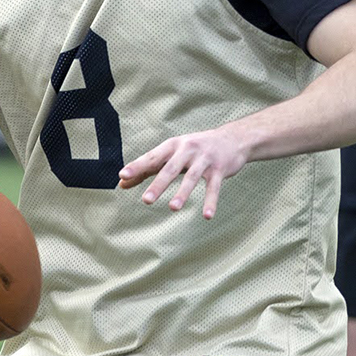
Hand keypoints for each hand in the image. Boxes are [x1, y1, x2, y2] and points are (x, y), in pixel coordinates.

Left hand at [119, 125, 252, 217]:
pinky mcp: (220, 169)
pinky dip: (211, 201)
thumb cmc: (196, 149)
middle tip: (146, 200)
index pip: (152, 157)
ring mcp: (204, 159)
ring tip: (172, 208)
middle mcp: (187, 150)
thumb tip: (122, 183)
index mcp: (172, 146)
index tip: (123, 175)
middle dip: (158, 184)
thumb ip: (148, 169)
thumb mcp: (172, 154)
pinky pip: (214, 187)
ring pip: (191, 177)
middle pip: (170, 168)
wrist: (233, 139)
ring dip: (182, 193)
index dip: (137, 166)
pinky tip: (207, 216)